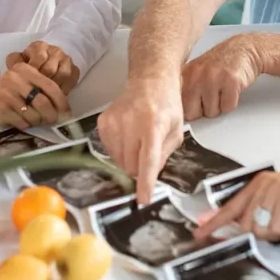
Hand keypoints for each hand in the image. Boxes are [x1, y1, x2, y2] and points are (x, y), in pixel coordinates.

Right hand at [0, 64, 69, 128]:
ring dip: (38, 121)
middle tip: (52, 120)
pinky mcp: (1, 109)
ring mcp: (7, 94)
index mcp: (26, 70)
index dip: (62, 101)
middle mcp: (16, 79)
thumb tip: (63, 110)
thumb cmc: (9, 90)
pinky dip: (26, 125)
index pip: (51, 86)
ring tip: (36, 120)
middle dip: (51, 115)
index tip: (66, 112)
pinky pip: (22, 122)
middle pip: (43, 102)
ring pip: (33, 115)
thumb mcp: (25, 82)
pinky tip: (22, 121)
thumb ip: (42, 90)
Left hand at [5, 41, 79, 93]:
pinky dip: (65, 88)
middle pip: (50, 69)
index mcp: (39, 46)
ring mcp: (66, 59)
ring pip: (63, 75)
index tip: (27, 82)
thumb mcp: (17, 63)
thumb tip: (14, 69)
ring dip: (54, 87)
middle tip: (35, 94)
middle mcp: (55, 50)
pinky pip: (72, 79)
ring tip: (45, 96)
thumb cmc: (27, 67)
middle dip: (42, 83)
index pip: (39, 58)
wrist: (42, 70)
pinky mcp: (75, 69)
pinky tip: (56, 95)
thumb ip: (14, 63)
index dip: (33, 72)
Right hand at [97, 78, 184, 203]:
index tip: (143, 198)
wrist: (149, 81)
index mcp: (154, 124)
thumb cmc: (165, 105)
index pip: (148, 160)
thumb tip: (150, 174)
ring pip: (118, 161)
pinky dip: (120, 150)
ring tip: (138, 139)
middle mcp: (131, 122)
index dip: (145, 182)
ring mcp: (114, 122)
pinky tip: (128, 135)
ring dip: (129, 158)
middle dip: (139, 167)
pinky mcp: (103, 123)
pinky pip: (109, 151)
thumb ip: (165, 154)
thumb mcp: (177, 130)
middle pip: (130, 165)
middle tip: (147, 151)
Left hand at [180, 34, 261, 120]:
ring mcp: (212, 77)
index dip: (189, 110)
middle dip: (203, 111)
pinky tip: (231, 89)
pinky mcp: (230, 81)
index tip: (195, 104)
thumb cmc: (220, 64)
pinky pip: (227, 107)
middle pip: (193, 113)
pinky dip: (231, 102)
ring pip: (211, 112)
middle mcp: (195, 75)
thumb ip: (185, 90)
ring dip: (219, 106)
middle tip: (211, 95)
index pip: (178, 106)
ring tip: (222, 89)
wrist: (243, 49)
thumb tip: (180, 113)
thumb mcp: (195, 73)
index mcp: (184, 74)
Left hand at [194, 168, 279, 242]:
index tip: (199, 233)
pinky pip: (279, 228)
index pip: (231, 206)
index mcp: (259, 183)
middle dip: (265, 232)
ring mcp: (274, 189)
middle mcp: (263, 184)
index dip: (214, 222)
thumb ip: (258, 211)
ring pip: (261, 229)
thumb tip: (234, 226)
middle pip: (247, 225)